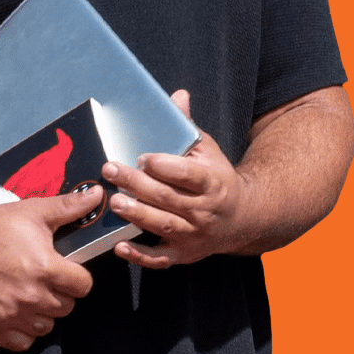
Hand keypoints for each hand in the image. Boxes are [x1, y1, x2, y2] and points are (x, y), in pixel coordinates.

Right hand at [0, 188, 102, 351]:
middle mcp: (32, 295)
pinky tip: (18, 314)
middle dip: (61, 294)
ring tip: (31, 296)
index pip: (83, 286)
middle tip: (45, 281)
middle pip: (66, 307)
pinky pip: (23, 342)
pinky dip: (23, 332)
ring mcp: (13, 314)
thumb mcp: (34, 212)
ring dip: (43, 314)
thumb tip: (98, 195)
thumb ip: (70, 207)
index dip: (78, 278)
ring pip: (47, 326)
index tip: (67, 273)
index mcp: (47, 268)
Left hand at [104, 91, 250, 268]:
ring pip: (163, 225)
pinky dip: (140, 256)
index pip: (188, 174)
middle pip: (169, 198)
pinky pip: (160, 258)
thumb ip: (188, 128)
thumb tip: (177, 95)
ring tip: (114, 202)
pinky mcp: (184, 254)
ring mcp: (194, 235)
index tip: (143, 157)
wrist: (242, 218)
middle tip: (112, 170)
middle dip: (138, 184)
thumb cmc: (217, 178)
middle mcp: (205, 210)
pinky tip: (119, 247)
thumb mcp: (208, 151)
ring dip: (137, 215)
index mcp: (212, 182)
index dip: (165, 166)